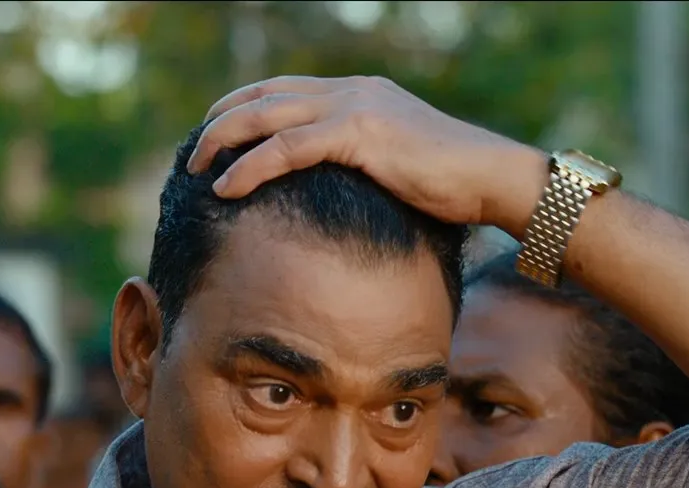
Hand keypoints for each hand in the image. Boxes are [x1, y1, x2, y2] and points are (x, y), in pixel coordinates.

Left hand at [187, 75, 549, 233]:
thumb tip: (333, 196)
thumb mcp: (399, 166)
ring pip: (266, 115)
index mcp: (359, 94)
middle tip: (193, 151)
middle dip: (222, 120)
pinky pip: (286, 148)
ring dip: (223, 141)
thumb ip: (363, 165)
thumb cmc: (455, 186)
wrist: (494, 178)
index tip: (216, 136)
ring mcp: (354, 108)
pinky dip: (250, 167)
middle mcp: (352, 91)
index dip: (243, 108)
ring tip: (196, 168)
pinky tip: (226, 188)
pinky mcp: (359, 134)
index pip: (284, 90)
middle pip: (265, 95)